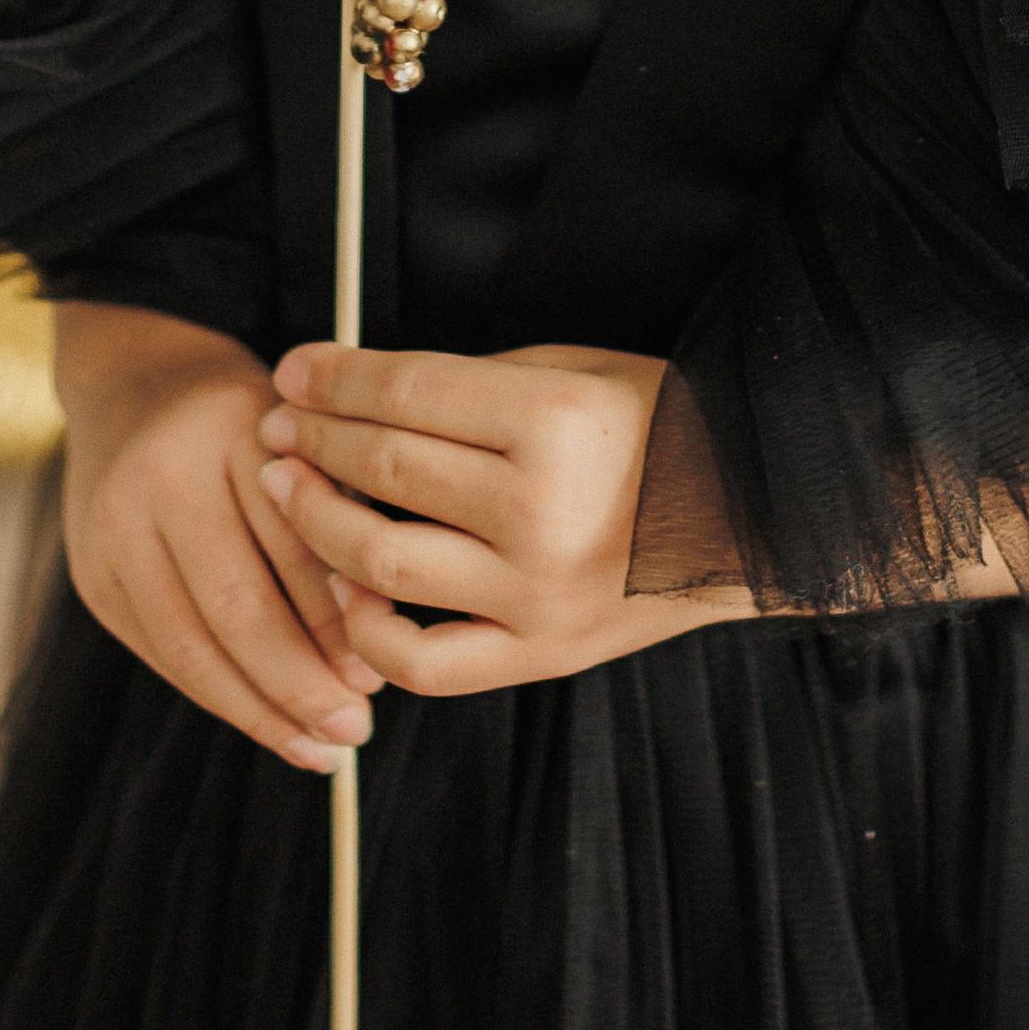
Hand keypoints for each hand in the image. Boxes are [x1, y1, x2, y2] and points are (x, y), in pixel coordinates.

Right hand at [53, 301, 389, 769]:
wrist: (132, 381)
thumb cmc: (245, 413)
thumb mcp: (299, 433)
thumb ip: (335, 508)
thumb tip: (374, 632)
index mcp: (227, 426)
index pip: (290, 544)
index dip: (335, 618)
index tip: (379, 673)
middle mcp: (157, 478)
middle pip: (233, 607)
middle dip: (298, 683)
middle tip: (354, 731)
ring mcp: (110, 532)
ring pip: (190, 646)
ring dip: (258, 710)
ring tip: (317, 746)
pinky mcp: (92, 577)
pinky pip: (161, 654)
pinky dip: (218, 696)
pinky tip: (266, 721)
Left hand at [256, 341, 740, 697]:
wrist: (751, 514)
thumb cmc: (661, 424)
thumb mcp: (573, 370)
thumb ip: (469, 386)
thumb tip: (356, 390)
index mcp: (556, 423)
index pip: (404, 394)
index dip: (334, 377)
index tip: (294, 368)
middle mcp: (542, 511)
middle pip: (383, 467)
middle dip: (313, 437)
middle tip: (278, 422)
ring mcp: (537, 594)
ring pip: (382, 561)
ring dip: (315, 520)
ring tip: (285, 489)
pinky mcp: (540, 655)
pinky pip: (425, 661)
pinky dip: (368, 629)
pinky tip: (342, 586)